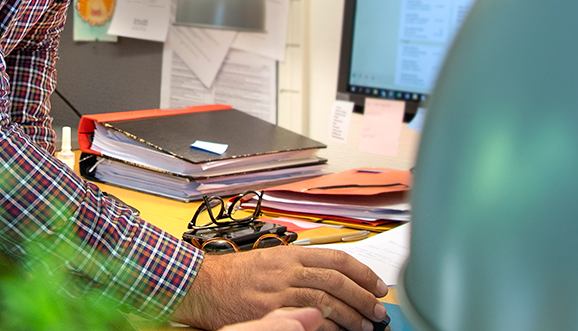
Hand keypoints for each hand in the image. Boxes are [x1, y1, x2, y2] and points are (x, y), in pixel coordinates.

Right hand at [171, 245, 388, 330]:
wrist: (200, 285)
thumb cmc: (230, 275)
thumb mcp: (267, 261)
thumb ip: (296, 267)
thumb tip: (330, 279)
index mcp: (289, 254)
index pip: (337, 259)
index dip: (363, 273)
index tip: (377, 285)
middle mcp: (287, 270)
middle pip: (337, 282)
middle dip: (363, 298)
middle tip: (377, 311)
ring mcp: (279, 292)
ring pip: (327, 303)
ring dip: (351, 316)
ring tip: (365, 326)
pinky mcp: (271, 313)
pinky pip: (308, 321)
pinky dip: (328, 328)